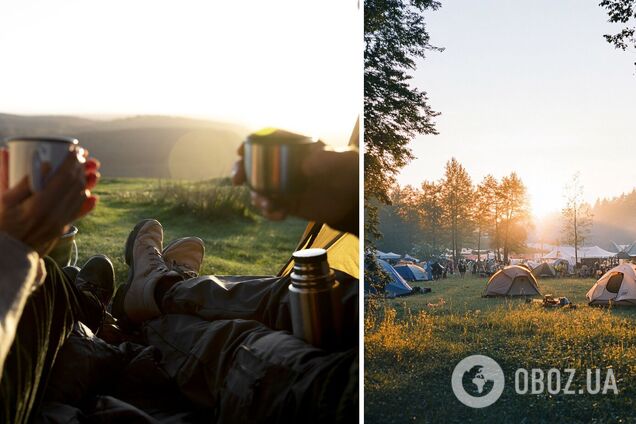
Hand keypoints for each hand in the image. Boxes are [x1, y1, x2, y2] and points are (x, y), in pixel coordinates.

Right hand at [0, 146, 100, 254]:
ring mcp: (60, 222)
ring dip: (85, 180)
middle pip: (75, 185)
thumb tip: (27, 157)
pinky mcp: (62, 228)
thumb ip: (16, 179)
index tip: (75, 149)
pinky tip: (89, 192)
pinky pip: (78, 211)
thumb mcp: (4, 200)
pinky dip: (85, 199)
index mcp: (39, 205)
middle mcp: (54, 214)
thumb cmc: (3, 223)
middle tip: (82, 154)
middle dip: (80, 167)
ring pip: (79, 196)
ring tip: (85, 167)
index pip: (64, 177)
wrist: (8, 251)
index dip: (72, 161)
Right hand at [232, 143, 357, 231]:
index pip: (269, 139)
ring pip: (258, 186)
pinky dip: (269, 212)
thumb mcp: (342, 162)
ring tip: (268, 205)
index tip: (240, 151)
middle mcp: (286, 163)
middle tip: (237, 180)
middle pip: (255, 163)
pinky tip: (279, 215)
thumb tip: (305, 166)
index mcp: (297, 147)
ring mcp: (284, 183)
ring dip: (256, 196)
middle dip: (241, 170)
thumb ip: (325, 161)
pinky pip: (269, 206)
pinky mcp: (286, 201)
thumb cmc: (349, 173)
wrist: (353, 200)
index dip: (251, 143)